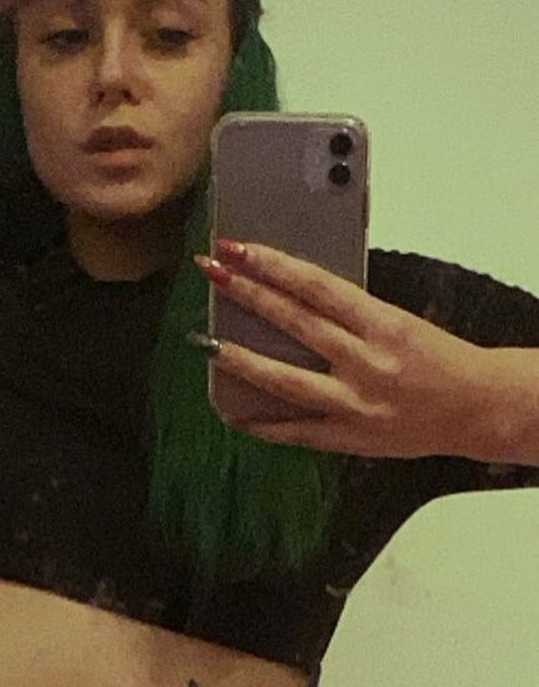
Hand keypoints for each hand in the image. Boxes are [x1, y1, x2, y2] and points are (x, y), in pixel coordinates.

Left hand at [194, 241, 492, 458]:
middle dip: (248, 295)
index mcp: (383, 324)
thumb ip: (350, 315)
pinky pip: (296, 432)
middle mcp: (367, 362)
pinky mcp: (350, 438)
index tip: (239, 248)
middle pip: (295, 323)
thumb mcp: (399, 323)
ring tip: (207, 344)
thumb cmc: (439, 361)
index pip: (316, 286)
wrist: (479, 409)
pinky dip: (263, 423)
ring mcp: (355, 403)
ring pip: (286, 380)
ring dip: (241, 361)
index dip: (272, 265)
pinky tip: (234, 413)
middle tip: (213, 273)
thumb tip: (292, 298)